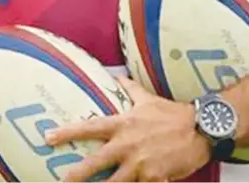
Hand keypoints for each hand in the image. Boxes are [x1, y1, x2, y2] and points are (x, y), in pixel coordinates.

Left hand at [45, 76, 210, 181]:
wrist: (200, 129)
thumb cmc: (171, 113)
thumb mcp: (146, 98)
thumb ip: (129, 89)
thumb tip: (116, 76)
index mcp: (123, 124)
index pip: (90, 127)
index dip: (68, 133)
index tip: (49, 138)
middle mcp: (127, 144)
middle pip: (96, 161)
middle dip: (77, 173)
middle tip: (62, 179)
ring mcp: (141, 164)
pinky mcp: (155, 179)